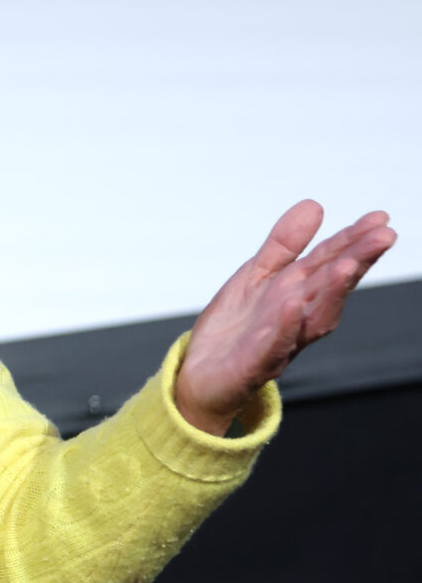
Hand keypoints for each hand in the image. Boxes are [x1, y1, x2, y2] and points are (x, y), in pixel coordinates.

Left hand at [176, 200, 396, 435]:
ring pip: (312, 319)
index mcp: (297, 296)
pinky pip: (271, 347)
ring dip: (331, 292)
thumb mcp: (256, 277)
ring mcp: (278, 344)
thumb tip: (314, 205)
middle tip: (383, 237)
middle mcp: (296, 320)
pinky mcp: (252, 366)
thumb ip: (284, 246)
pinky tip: (291, 305)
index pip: (329, 265)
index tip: (380, 219)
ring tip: (347, 265)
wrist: (199, 376)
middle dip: (356, 262)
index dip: (353, 242)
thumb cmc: (235, 329)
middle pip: (330, 289)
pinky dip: (283, 327)